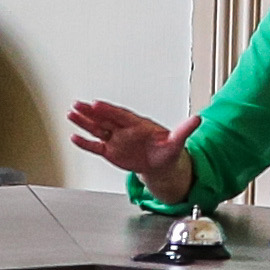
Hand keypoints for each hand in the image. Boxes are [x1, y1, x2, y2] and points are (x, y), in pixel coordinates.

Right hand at [66, 99, 199, 200]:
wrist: (162, 165)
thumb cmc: (167, 150)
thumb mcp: (178, 140)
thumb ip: (185, 129)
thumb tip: (198, 119)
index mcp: (137, 124)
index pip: (121, 115)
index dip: (108, 110)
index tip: (97, 104)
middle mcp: (124, 130)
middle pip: (105, 119)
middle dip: (91, 113)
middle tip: (77, 105)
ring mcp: (116, 140)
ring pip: (98, 129)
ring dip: (84, 123)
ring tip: (71, 114)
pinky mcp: (111, 152)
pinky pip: (96, 147)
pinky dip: (85, 143)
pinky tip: (74, 136)